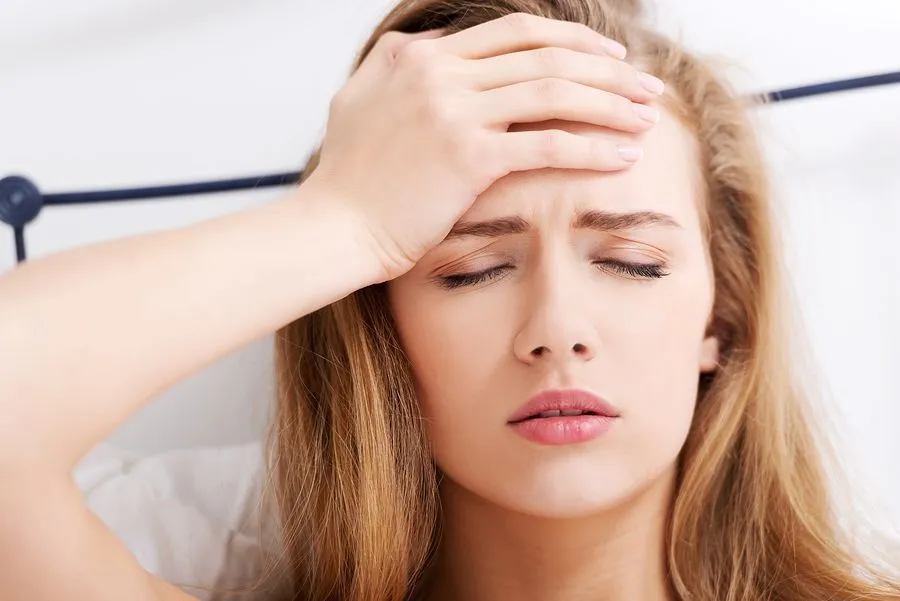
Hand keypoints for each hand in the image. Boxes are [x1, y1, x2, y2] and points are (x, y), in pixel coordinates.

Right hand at [305, 12, 665, 280]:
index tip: (608, 58)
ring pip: (556, 94)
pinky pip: (549, 144)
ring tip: (648, 119)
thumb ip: (396, 60)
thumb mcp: (359, 97)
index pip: (516, 32)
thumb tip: (432, 39)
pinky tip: (623, 157)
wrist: (333, 228)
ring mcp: (456, 113)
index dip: (571, 40)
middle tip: (646, 88)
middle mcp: (441, 75)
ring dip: (611, 104)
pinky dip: (593, 148)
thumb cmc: (348, 176)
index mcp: (421, 57)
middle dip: (608, 71)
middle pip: (547, 57)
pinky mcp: (469, 159)